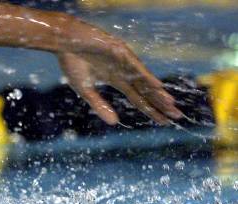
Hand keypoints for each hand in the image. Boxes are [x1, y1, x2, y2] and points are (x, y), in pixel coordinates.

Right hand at [57, 40, 182, 124]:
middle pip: (147, 91)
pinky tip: (157, 86)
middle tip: (177, 116)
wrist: (65, 41)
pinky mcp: (120, 52)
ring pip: (144, 80)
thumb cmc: (73, 62)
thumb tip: (115, 123)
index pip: (138, 98)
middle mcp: (124, 72)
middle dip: (161, 104)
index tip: (163, 122)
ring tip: (170, 104)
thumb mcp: (85, 90)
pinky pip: (135, 67)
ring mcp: (124, 62)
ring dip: (157, 92)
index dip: (151, 110)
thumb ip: (100, 106)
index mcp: (116, 80)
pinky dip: (146, 77)